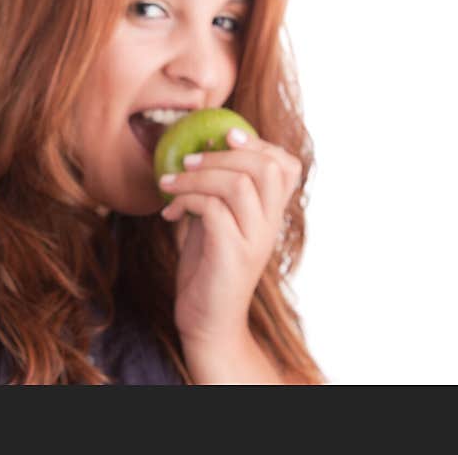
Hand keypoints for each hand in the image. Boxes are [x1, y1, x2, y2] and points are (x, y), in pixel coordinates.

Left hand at [158, 128, 301, 347]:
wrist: (206, 321)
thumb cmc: (207, 268)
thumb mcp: (213, 221)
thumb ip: (215, 190)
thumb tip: (199, 148)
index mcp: (271, 214)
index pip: (287, 166)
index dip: (259, 143)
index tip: (224, 136)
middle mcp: (270, 225)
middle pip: (267, 167)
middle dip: (223, 154)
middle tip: (189, 159)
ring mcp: (254, 240)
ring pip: (239, 184)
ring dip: (197, 175)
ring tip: (170, 182)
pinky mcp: (232, 254)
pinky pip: (213, 209)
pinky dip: (186, 200)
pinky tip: (170, 212)